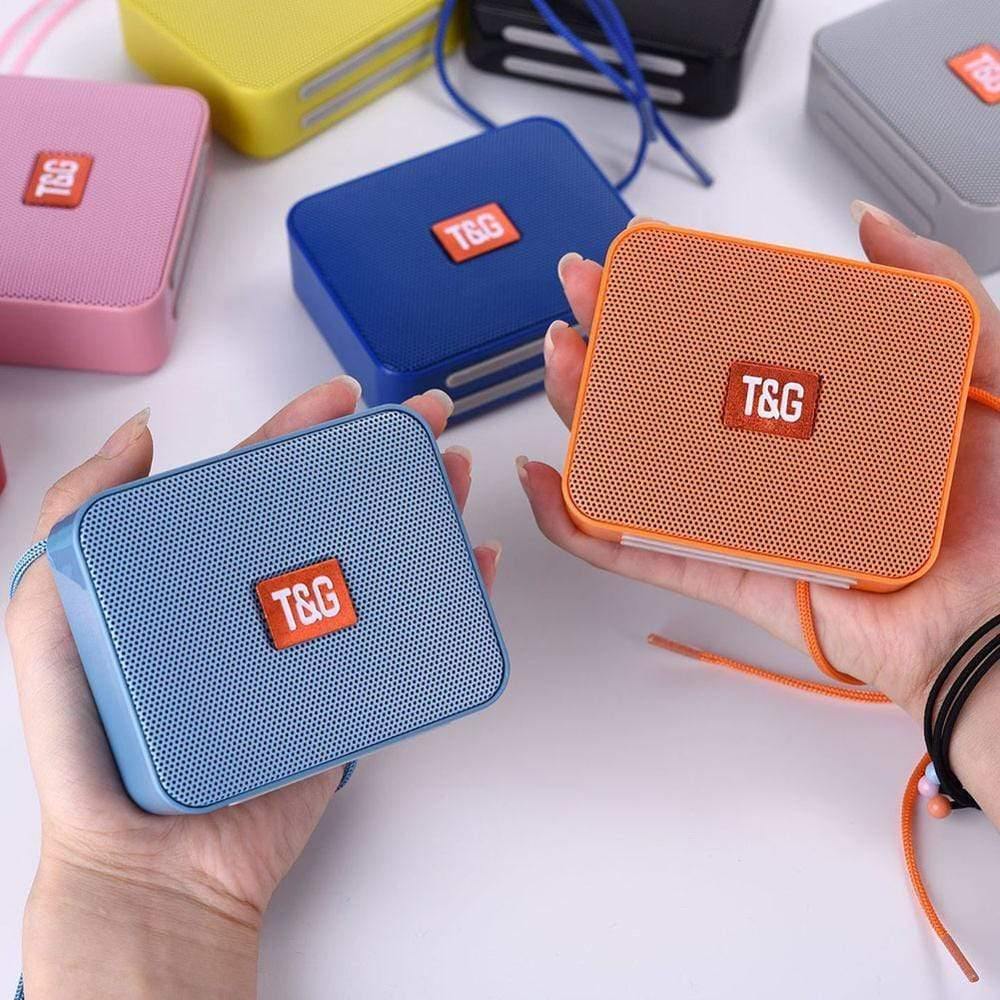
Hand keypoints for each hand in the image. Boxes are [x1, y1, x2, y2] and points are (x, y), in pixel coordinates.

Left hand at [5, 379, 500, 999]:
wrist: (152, 863)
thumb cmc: (92, 746)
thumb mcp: (51, 614)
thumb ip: (77, 518)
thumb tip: (139, 434)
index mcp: (202, 571)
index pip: (261, 481)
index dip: (303, 429)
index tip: (343, 396)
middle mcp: (263, 597)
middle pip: (336, 511)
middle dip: (385, 458)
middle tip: (425, 422)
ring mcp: (309, 642)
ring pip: (379, 561)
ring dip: (424, 512)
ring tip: (453, 474)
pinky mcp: (346, 691)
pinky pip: (405, 635)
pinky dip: (446, 596)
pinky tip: (471, 564)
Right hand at [518, 205, 999, 824]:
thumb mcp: (994, 375)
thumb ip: (938, 294)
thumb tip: (869, 225)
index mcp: (826, 404)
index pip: (729, 342)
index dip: (674, 300)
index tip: (636, 263)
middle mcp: (778, 458)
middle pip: (669, 398)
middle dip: (608, 343)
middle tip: (578, 300)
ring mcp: (751, 520)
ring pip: (643, 467)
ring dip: (583, 417)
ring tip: (559, 367)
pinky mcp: (740, 579)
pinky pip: (647, 557)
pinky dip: (586, 528)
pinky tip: (550, 486)